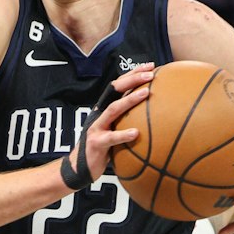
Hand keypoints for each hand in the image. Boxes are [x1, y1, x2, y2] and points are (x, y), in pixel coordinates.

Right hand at [78, 65, 153, 179]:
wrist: (80, 168)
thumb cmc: (102, 149)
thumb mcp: (115, 130)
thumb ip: (128, 121)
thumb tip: (154, 115)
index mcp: (105, 108)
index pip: (119, 85)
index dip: (133, 74)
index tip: (151, 66)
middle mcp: (100, 113)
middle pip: (115, 90)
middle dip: (133, 79)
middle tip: (151, 74)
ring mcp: (97, 127)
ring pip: (113, 109)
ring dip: (129, 100)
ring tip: (146, 93)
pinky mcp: (96, 143)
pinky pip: (111, 138)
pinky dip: (123, 134)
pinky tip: (136, 133)